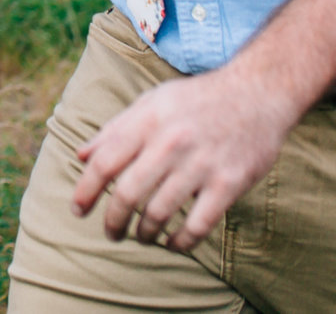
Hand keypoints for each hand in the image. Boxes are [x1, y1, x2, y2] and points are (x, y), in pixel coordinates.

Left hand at [71, 65, 301, 252]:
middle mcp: (171, 142)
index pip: (104, 162)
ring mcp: (201, 164)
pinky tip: (173, 243)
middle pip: (127, 193)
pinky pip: (198, 225)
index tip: (78, 210)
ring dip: (145, 233)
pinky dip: (181, 242)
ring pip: (159, 212)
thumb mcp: (151, 102)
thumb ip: (115, 129)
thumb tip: (81, 155)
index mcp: (147, 120)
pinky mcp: (229, 183)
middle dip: (113, 221)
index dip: (85, 190)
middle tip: (111, 232)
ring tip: (142, 236)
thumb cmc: (197, 100)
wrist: (257, 92)